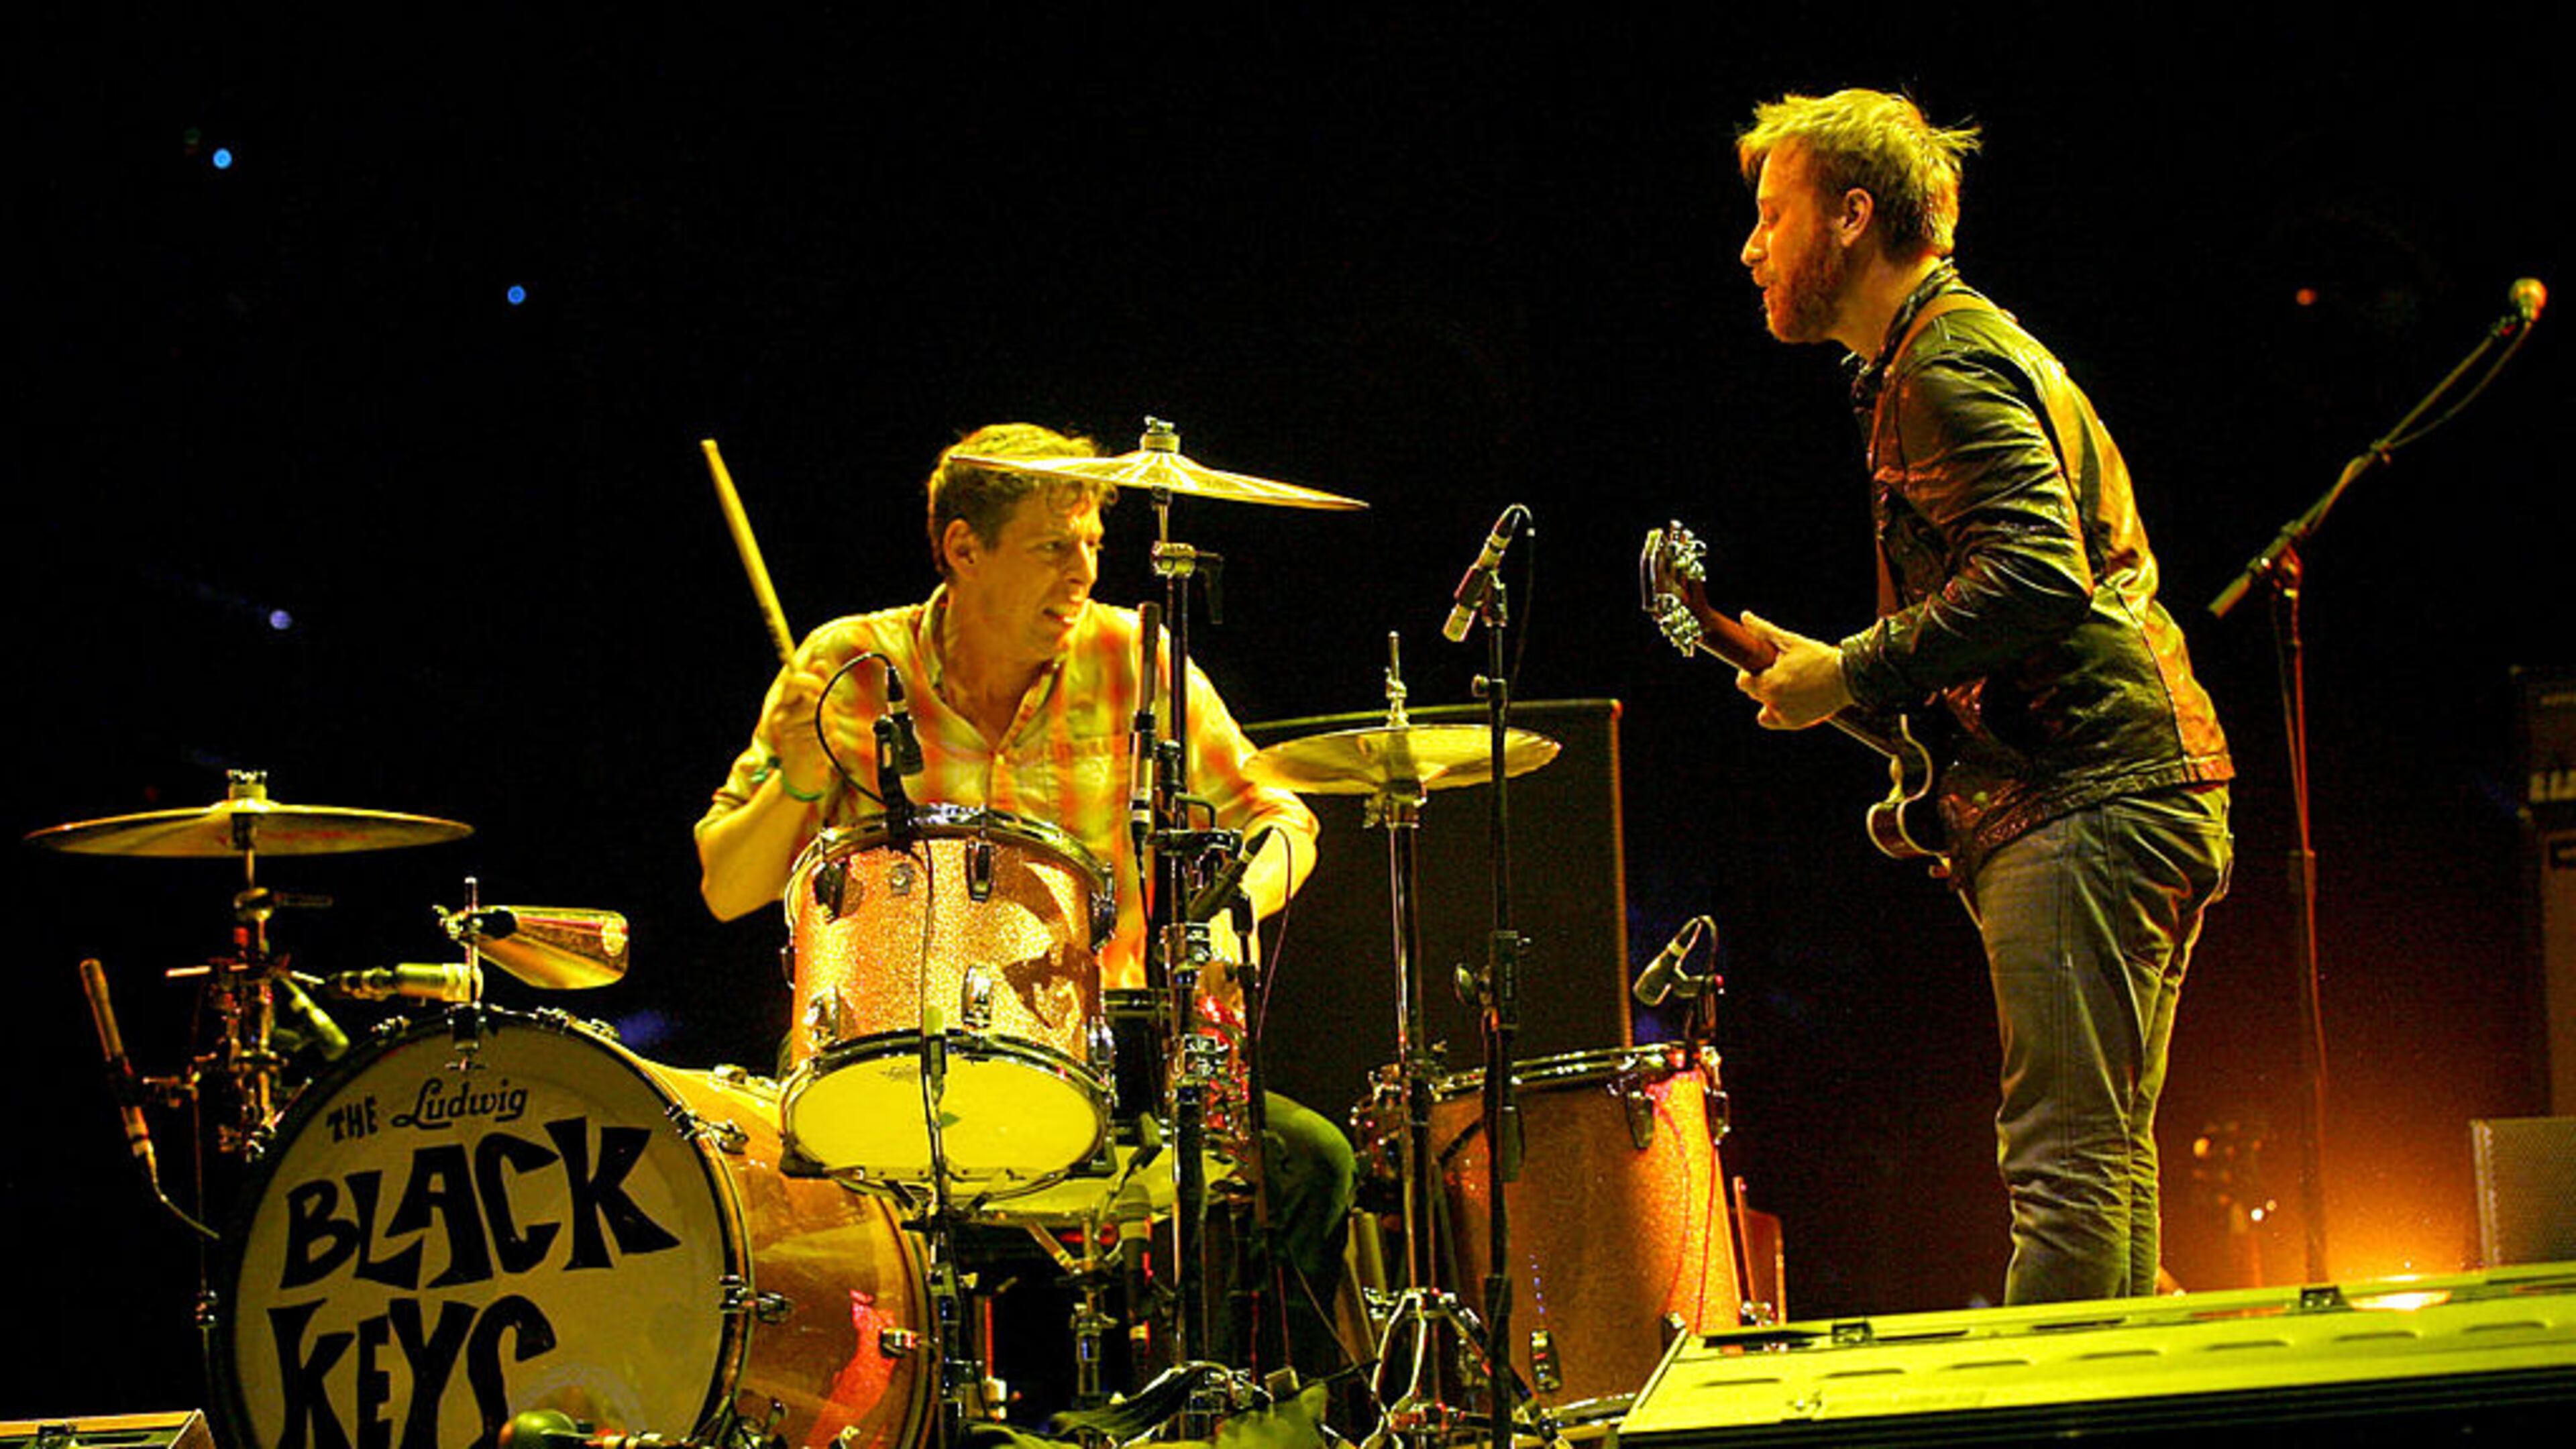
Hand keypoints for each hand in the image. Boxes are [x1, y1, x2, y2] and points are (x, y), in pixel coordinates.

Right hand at [760, 655, 837, 795]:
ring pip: (826, 718)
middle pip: (816, 700)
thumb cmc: (805, 742)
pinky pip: (829, 735)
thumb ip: (815, 688)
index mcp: (782, 707)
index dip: (811, 680)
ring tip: (821, 738)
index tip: (819, 686)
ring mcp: (792, 733)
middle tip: (824, 721)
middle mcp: (783, 718)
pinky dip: (832, 741)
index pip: (794, 681)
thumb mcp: (809, 712)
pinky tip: (823, 749)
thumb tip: (820, 663)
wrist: (799, 777)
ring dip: (831, 727)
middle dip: (827, 709)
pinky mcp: (804, 748)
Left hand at [1732, 611, 1851, 729]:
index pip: (1743, 682)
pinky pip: (1776, 721)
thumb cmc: (1818, 657)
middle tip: (1781, 671)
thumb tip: (1745, 616)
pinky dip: (1778, 712)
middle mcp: (1774, 703)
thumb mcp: (1790, 641)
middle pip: (1754, 694)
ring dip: (1769, 700)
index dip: (1749, 672)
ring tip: (1787, 686)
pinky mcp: (1796, 722)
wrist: (1848, 677)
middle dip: (1762, 682)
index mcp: (1769, 684)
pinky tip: (1790, 699)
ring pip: (1764, 710)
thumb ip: (1764, 630)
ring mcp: (1785, 715)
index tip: (1763, 665)